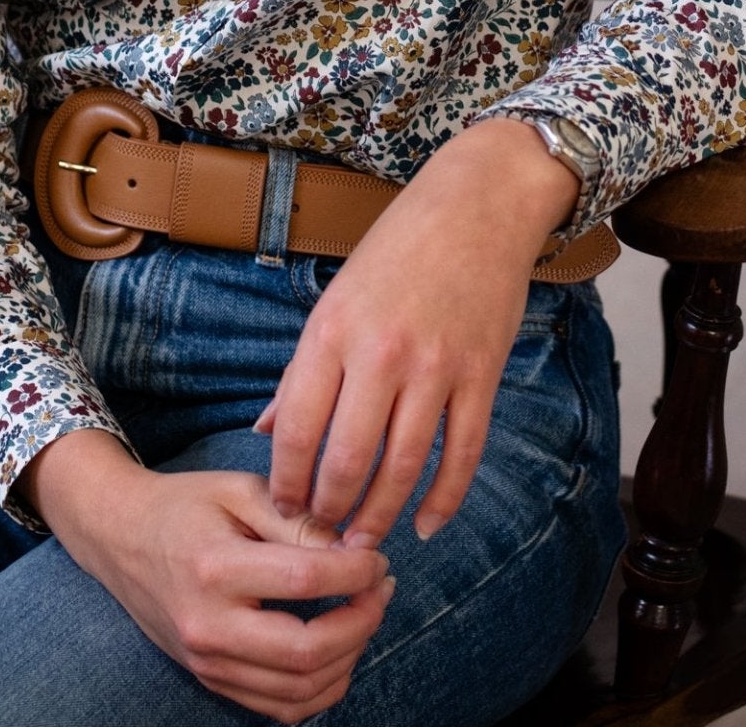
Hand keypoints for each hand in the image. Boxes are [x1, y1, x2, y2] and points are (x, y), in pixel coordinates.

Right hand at [20, 431, 393, 722]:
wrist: (121, 539)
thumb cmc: (185, 506)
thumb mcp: (238, 490)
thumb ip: (296, 516)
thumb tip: (354, 548)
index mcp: (213, 568)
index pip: (303, 579)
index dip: (355, 570)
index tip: (376, 555)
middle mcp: (208, 626)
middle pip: (306, 651)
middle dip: (362, 622)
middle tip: (381, 588)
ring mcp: (208, 663)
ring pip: (300, 690)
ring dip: (350, 657)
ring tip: (365, 613)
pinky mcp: (212, 681)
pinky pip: (281, 709)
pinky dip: (322, 687)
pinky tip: (338, 648)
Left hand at [258, 116, 579, 545]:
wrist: (476, 205)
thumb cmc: (396, 250)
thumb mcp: (335, 299)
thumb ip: (302, 370)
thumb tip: (264, 430)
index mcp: (333, 330)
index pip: (296, 426)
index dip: (286, 480)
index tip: (283, 509)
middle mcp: (380, 351)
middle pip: (348, 459)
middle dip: (330, 509)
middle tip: (321, 537)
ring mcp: (435, 365)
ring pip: (403, 465)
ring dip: (380, 514)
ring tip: (363, 541)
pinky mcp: (481, 374)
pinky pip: (462, 453)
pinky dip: (444, 499)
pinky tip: (426, 524)